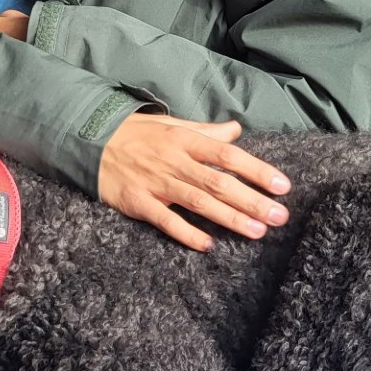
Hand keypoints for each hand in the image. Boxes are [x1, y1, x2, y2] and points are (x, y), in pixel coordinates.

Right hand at [98, 113, 291, 250]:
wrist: (88, 141)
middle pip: (219, 183)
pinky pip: (166, 221)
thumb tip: (236, 131)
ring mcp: (156, 183)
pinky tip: (208, 245)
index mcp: (185, 141)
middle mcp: (174, 162)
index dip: (257, 171)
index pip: (228, 156)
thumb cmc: (135, 133)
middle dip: (252, 200)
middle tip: (280, 216)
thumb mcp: (171, 125)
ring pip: (198, 202)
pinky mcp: (137, 203)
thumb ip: (205, 132)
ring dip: (229, 218)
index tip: (282, 186)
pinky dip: (186, 233)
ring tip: (258, 232)